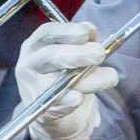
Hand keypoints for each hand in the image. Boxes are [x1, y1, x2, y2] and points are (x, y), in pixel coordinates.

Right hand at [16, 21, 119, 139]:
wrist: (52, 110)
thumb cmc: (63, 74)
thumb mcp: (72, 53)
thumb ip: (82, 40)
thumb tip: (90, 29)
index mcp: (35, 45)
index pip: (47, 33)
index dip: (66, 31)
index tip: (86, 33)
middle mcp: (29, 64)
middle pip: (50, 55)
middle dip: (77, 54)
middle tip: (100, 54)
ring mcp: (32, 87)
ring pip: (57, 81)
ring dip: (85, 79)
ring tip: (110, 77)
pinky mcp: (41, 109)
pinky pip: (56, 104)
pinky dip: (68, 101)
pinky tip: (78, 98)